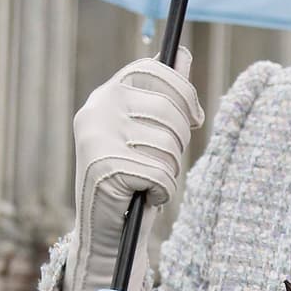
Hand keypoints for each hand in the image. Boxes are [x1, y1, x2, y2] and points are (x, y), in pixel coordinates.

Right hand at [52, 50, 203, 290]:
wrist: (105, 235)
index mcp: (104, 97)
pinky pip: (160, 173)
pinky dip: (162, 191)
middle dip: (179, 142)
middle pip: (169, 108)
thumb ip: (163, 94)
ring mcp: (97, 139)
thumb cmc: (132, 181)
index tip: (194, 118)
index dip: (182, 91)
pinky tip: (145, 198)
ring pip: (167, 143)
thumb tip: (183, 55)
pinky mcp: (104, 168)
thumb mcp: (147, 133)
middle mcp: (96, 111)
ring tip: (150, 183)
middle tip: (165, 165)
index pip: (152, 69)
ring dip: (170, 171)